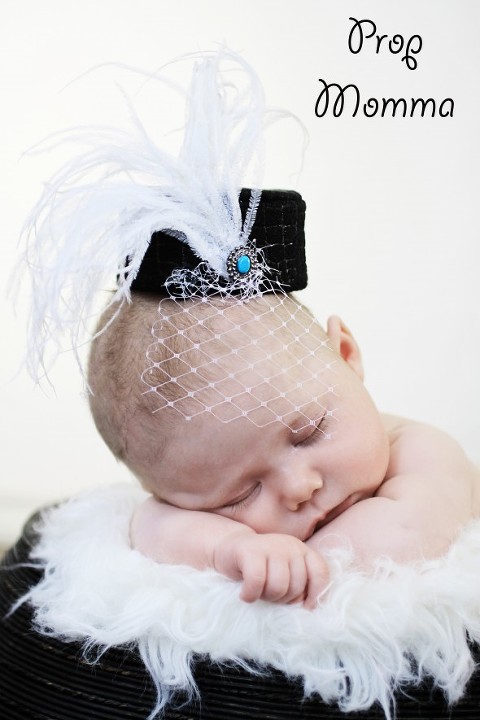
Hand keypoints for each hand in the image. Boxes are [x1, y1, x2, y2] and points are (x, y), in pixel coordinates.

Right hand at [213, 532, 329, 608]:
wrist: (229, 548)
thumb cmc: (260, 567)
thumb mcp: (284, 572)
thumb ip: (298, 584)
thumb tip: (306, 607)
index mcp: (302, 551)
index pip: (320, 573)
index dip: (316, 595)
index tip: (304, 608)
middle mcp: (290, 545)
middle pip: (296, 587)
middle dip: (281, 599)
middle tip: (267, 594)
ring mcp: (271, 545)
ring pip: (278, 587)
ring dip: (266, 597)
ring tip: (257, 592)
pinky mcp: (250, 550)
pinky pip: (257, 582)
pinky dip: (250, 595)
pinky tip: (245, 594)